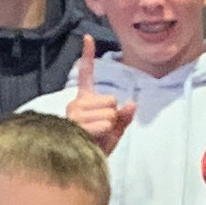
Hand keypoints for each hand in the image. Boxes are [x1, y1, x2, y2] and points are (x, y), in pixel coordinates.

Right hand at [66, 37, 135, 156]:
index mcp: (82, 102)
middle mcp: (75, 104)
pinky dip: (105, 132)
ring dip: (109, 127)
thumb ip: (124, 118)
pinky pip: (105, 122)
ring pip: (111, 112)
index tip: (87, 37)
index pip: (86, 74)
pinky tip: (91, 138)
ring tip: (94, 137)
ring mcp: (73, 114)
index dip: (88, 55)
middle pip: (111, 100)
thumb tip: (131, 103)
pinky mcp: (75, 124)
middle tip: (99, 132)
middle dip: (113, 117)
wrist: (79, 168)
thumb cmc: (94, 150)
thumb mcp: (114, 133)